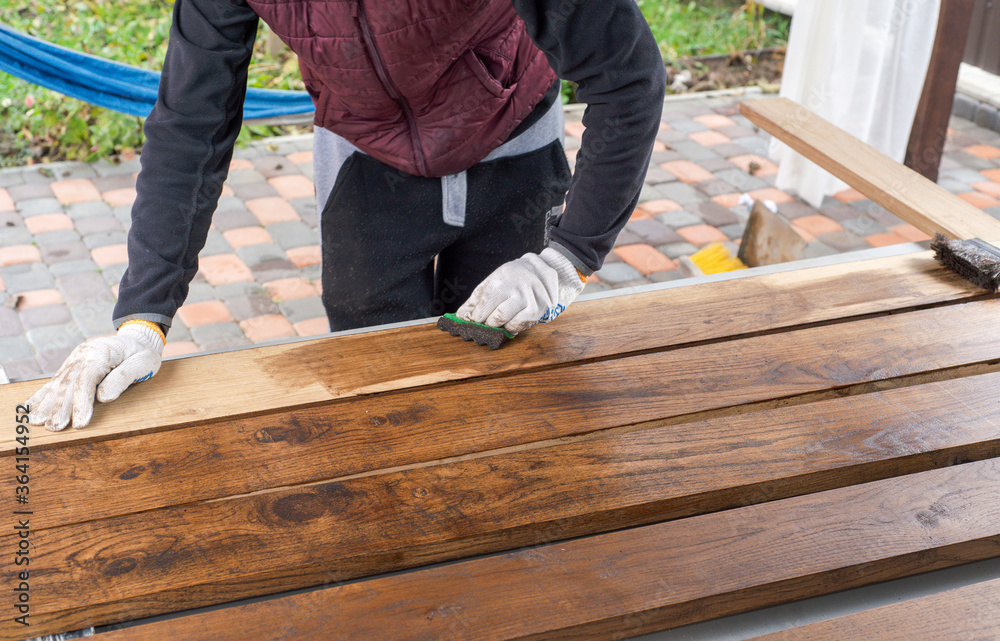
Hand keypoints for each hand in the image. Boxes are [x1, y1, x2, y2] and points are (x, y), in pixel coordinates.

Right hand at [26, 321, 164, 430]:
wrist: (138, 338)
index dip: (81, 403)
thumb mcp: (143, 363)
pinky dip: (43, 394)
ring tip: (37, 422)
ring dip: (47, 403)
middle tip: (54, 428)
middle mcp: (83, 354)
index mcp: (101, 352)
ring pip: (59, 382)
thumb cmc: (143, 353)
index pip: (86, 380)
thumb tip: (103, 397)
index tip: (80, 424)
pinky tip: (30, 407)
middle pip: (68, 383)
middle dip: (60, 407)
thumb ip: (123, 378)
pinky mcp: (72, 364)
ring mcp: (76, 358)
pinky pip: (56, 380)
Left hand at [457, 247, 586, 333]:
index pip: (483, 306)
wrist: (539, 271)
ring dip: (498, 326)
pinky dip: (511, 327)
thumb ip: (476, 299)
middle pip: (494, 318)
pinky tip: (510, 320)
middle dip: (486, 322)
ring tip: (497, 319)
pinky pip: (518, 327)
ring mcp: (529, 301)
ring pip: (506, 324)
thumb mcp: (492, 281)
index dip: (474, 317)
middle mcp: (516, 290)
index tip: (471, 319)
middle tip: (485, 320)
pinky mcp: (537, 311)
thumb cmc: (511, 277)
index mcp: (501, 280)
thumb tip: (461, 316)